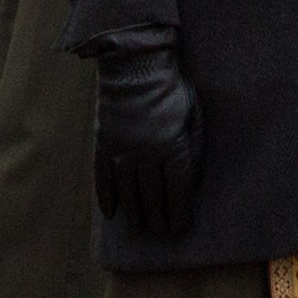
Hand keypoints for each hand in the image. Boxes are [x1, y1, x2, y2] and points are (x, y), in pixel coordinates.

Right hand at [91, 41, 203, 240]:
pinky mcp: (103, 141)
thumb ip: (194, 148)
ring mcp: (122, 148)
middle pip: (152, 196)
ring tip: (139, 227)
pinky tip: (111, 211)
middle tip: (160, 233)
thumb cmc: (172, 90)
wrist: (136, 64)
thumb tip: (194, 180)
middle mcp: (147, 153)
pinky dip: (106, 196)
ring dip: (134, 213)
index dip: (178, 213)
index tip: (180, 229)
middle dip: (158, 218)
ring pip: (128, 191)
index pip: (177, 191)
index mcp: (173, 146)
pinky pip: (102, 176)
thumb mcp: (194, 116)